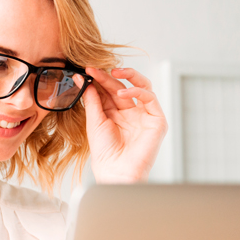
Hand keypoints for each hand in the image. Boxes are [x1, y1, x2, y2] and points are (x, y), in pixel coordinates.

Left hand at [83, 67, 167, 182]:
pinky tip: (123, 93)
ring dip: (129, 76)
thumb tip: (83, 78)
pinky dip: (138, 91)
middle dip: (109, 77)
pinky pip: (150, 98)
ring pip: (141, 86)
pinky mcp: (156, 119)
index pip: (109, 91)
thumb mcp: (94, 121)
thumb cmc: (105, 152)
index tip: (86, 70)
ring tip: (114, 72)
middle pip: (122, 87)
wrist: (116, 170)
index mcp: (115, 114)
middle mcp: (130, 112)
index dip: (99, 80)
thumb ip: (91, 100)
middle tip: (95, 69)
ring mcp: (144, 115)